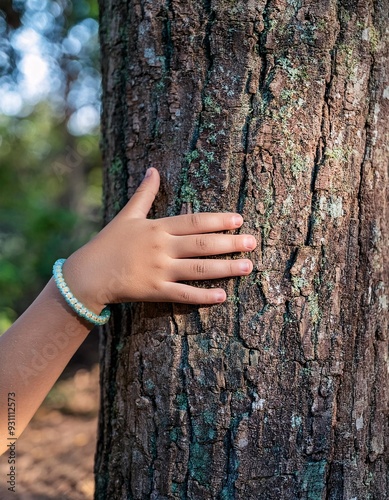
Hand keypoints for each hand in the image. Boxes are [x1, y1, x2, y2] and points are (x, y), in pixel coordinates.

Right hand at [63, 168, 256, 309]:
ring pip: (198, 269)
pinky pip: (183, 295)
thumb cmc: (108, 242)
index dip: (218, 220)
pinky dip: (203, 296)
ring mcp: (159, 271)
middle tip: (253, 242)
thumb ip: (144, 194)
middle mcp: (161, 248)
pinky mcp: (154, 291)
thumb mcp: (127, 215)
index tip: (239, 219)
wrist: (88, 274)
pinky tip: (222, 296)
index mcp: (157, 228)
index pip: (194, 221)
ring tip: (248, 267)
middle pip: (202, 244)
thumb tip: (153, 169)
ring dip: (225, 268)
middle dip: (230, 243)